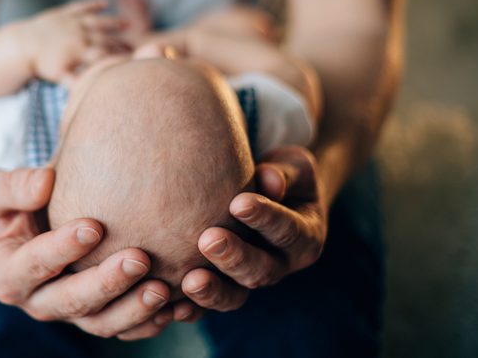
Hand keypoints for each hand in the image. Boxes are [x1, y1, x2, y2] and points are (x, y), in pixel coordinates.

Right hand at [0, 167, 179, 339]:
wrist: (23, 225)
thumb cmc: (9, 204)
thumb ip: (13, 186)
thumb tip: (45, 182)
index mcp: (9, 275)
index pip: (36, 264)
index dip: (63, 248)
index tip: (94, 226)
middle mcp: (39, 301)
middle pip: (72, 302)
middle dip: (106, 283)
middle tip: (139, 258)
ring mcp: (70, 313)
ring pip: (102, 323)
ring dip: (134, 310)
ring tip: (165, 289)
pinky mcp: (98, 314)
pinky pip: (126, 327)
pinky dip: (152, 321)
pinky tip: (181, 305)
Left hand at [23, 0, 128, 83]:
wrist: (22, 45)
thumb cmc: (42, 64)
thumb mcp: (59, 76)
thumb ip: (77, 82)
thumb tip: (91, 91)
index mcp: (81, 50)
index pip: (106, 54)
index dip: (121, 57)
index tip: (135, 61)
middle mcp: (80, 34)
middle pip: (106, 38)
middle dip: (122, 42)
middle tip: (137, 47)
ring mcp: (73, 22)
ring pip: (98, 21)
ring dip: (114, 21)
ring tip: (129, 24)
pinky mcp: (64, 13)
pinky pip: (82, 7)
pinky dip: (93, 4)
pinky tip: (105, 2)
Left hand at [181, 146, 327, 310]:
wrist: (272, 197)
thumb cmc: (278, 176)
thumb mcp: (291, 168)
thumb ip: (282, 174)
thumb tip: (268, 178)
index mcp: (305, 237)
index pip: (287, 230)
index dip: (265, 218)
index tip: (238, 203)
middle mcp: (282, 265)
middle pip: (261, 270)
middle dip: (234, 257)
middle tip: (208, 240)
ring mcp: (252, 279)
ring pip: (235, 295)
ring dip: (212, 290)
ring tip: (189, 280)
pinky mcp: (227, 287)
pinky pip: (210, 304)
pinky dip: (192, 309)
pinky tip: (172, 308)